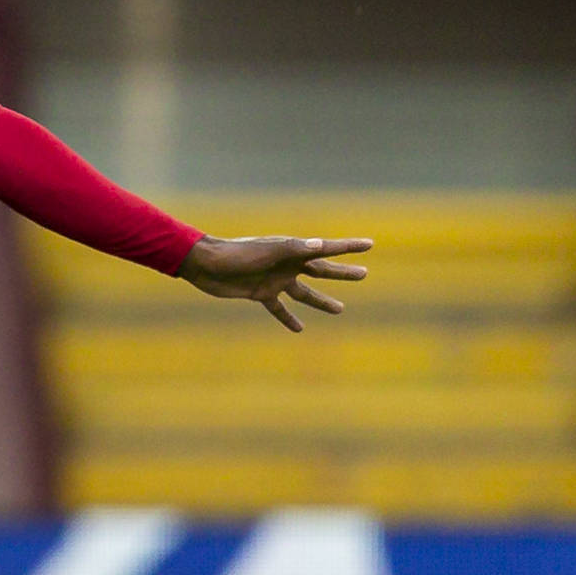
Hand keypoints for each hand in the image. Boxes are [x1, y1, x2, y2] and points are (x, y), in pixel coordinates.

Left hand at [178, 235, 374, 331]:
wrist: (205, 265)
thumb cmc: (237, 254)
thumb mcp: (268, 251)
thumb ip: (294, 249)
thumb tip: (321, 245)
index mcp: (293, 249)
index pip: (327, 248)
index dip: (349, 247)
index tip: (370, 245)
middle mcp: (287, 264)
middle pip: (321, 270)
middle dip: (342, 273)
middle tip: (364, 274)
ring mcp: (275, 279)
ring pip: (304, 293)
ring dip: (321, 301)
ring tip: (340, 309)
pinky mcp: (260, 293)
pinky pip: (279, 308)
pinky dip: (288, 318)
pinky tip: (300, 329)